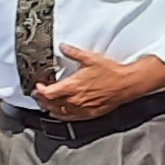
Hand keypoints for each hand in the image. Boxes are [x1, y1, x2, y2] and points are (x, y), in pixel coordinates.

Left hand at [33, 48, 164, 121]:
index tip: (38, 85)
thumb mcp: (90, 58)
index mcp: (73, 86)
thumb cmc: (110, 72)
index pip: (48, 93)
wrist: (126, 84)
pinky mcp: (90, 114)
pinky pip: (71, 118)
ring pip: (59, 113)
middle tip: (38, 93)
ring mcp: (82, 109)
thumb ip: (74, 53)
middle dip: (42, 99)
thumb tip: (63, 47)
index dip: (40, 90)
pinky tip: (61, 111)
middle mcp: (75, 100)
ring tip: (46, 102)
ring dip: (50, 108)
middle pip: (51, 104)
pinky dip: (62, 115)